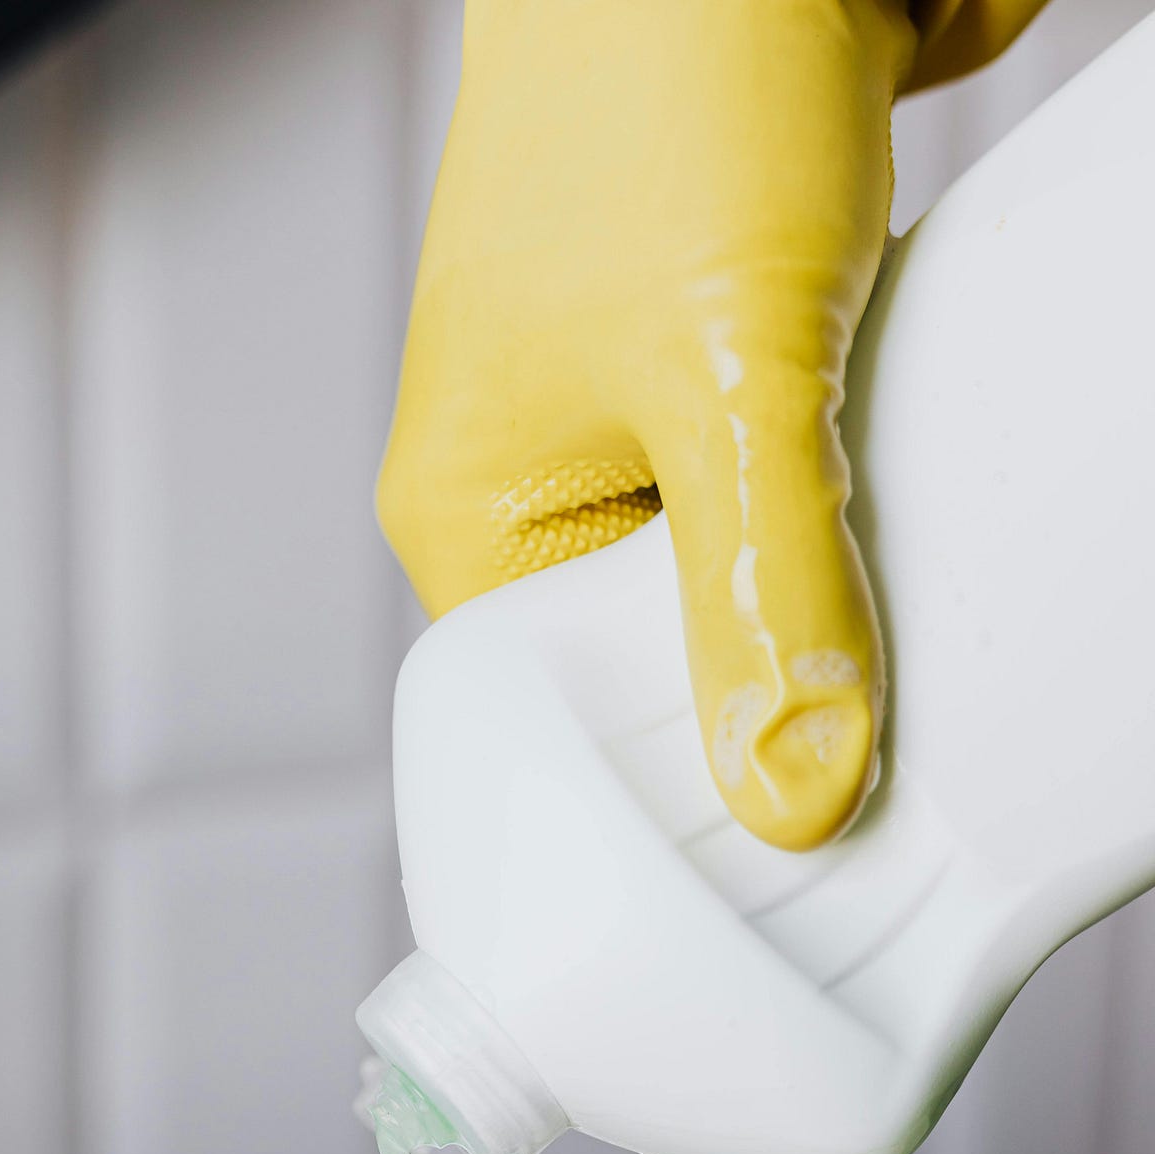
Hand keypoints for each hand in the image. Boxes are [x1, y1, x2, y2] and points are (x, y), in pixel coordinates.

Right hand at [378, 0, 1044, 850]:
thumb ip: (768, 588)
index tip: (796, 837)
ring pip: (747, 579)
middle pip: (666, 664)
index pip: (562, 727)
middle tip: (884, 744)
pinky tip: (916, 517)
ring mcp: (644, 416)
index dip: (681, 786)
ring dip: (830, 595)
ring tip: (901, 622)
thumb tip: (792, 785)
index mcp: (473, 509)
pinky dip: (864, 510)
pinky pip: (803, 490)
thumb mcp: (729, 373)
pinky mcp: (738, 360)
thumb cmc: (670, 78)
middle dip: (774, 689)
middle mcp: (548, 474)